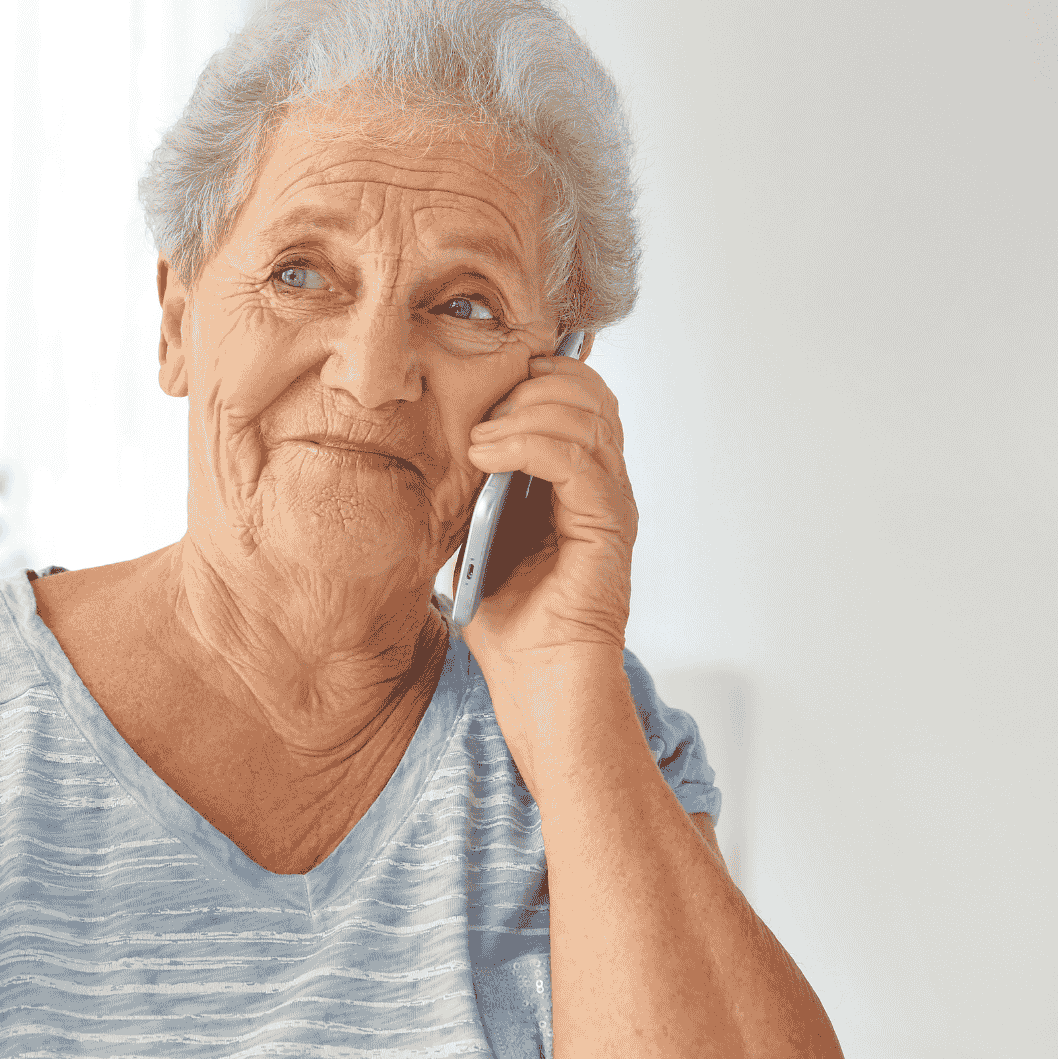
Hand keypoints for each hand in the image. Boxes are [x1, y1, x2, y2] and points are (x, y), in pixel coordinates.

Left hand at [462, 353, 636, 665]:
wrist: (536, 685)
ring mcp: (610, 504)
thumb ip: (479, 485)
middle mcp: (604, 485)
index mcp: (578, 481)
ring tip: (476, 442)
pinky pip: (577, 459)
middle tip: (479, 414)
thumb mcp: (478, 534)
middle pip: (588, 392)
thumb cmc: (507, 622)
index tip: (482, 386)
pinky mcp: (607, 529)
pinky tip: (486, 455)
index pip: (578, 394)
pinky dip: (527, 444)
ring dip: (520, 412)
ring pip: (585, 416)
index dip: (535, 373)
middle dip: (527, 384)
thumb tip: (447, 436)